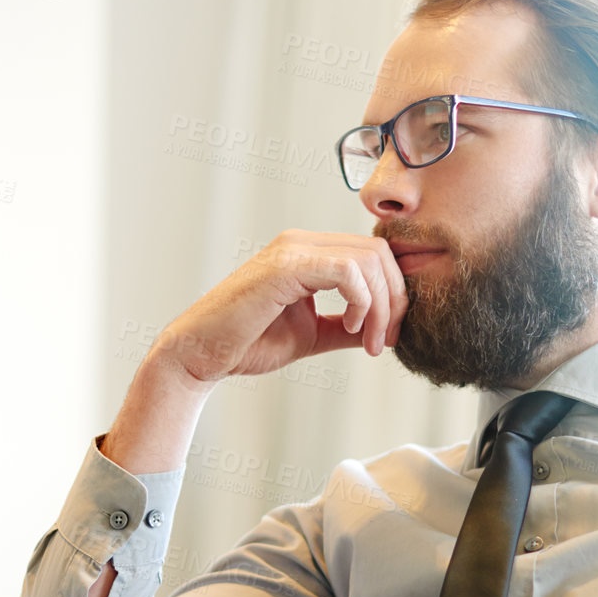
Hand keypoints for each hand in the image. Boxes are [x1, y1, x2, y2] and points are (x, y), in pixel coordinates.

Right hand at [147, 230, 407, 386]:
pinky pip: (347, 270)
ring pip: (369, 259)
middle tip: (386, 341)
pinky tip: (352, 328)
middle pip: (379, 252)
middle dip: (395, 299)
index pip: (373, 255)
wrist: (202, 354)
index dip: (393, 293)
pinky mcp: (285, 266)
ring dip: (382, 306)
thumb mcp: (312, 334)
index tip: (389, 335)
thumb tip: (385, 329)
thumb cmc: (246, 343)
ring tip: (370, 341)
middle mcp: (302, 242)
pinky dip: (362, 301)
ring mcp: (293, 249)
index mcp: (309, 253)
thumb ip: (346, 327)